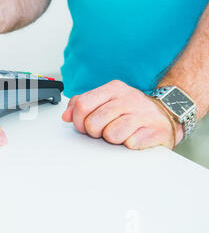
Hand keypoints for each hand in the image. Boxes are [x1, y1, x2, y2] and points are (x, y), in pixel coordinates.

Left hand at [62, 80, 183, 149]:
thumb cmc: (131, 109)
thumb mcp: (106, 100)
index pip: (82, 104)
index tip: (84, 125)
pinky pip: (129, 143)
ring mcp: (142, 113)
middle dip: (95, 132)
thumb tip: (66, 116)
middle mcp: (128, 98)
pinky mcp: (153, 130)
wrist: (166, 115)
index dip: (78, 120)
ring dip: (112, 139)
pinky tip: (134, 136)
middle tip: (104, 130)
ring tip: (120, 132)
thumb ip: (82, 105)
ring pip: (110, 134)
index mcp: (114, 88)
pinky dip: (129, 144)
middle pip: (93, 123)